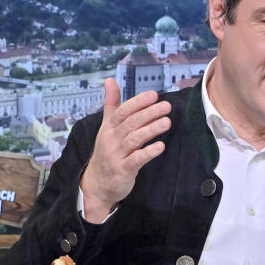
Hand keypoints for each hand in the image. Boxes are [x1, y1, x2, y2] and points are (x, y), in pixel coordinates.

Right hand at [79, 78, 171, 219]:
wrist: (97, 183)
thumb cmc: (107, 151)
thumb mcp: (107, 126)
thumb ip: (111, 103)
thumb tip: (110, 80)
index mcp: (109, 127)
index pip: (122, 111)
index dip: (138, 102)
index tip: (153, 95)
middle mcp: (111, 139)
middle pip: (131, 123)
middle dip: (149, 113)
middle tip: (166, 106)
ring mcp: (116, 155)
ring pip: (134, 139)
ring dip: (151, 130)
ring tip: (167, 122)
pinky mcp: (123, 170)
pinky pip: (136, 159)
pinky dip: (148, 152)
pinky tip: (160, 146)